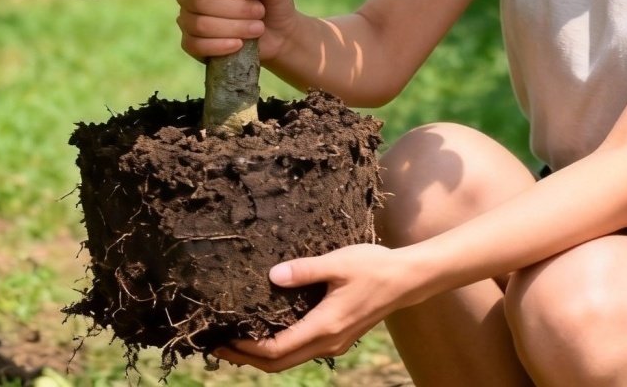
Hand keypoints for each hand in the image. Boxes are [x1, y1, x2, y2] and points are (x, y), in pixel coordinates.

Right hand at [176, 0, 296, 62]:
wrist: (277, 34)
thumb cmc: (269, 1)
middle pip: (200, 1)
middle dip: (235, 8)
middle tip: (259, 12)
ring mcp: (188, 21)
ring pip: (200, 24)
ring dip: (233, 27)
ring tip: (257, 28)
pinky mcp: (191, 45)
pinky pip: (194, 45)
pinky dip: (219, 46)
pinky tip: (239, 44)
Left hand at [211, 243, 412, 372]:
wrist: (406, 279)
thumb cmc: (373, 267)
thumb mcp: (337, 262)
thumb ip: (304, 270)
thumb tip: (273, 275)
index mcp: (324, 326)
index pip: (277, 349)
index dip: (247, 348)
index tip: (224, 338)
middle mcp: (328, 342)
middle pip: (280, 363)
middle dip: (248, 358)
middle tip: (220, 345)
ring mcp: (334, 343)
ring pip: (291, 360)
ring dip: (263, 355)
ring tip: (239, 340)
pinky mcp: (338, 336)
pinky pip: (302, 351)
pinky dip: (280, 348)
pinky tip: (270, 329)